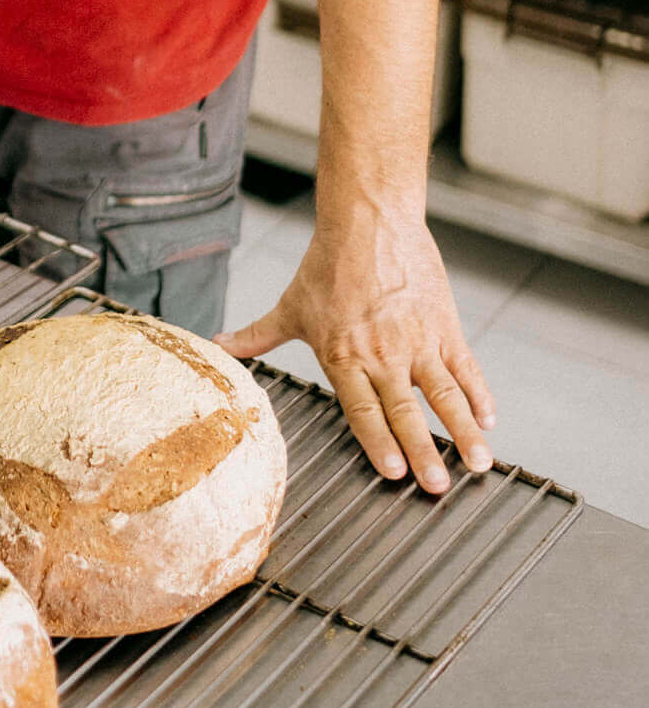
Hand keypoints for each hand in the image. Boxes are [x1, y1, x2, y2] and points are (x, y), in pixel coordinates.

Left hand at [215, 214, 495, 494]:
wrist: (368, 220)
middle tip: (439, 487)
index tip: (395, 474)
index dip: (380, 444)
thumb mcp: (290, 306)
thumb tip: (218, 345)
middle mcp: (382, 353)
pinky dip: (480, 393)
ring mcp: (417, 339)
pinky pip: (465, 365)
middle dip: (425, 453)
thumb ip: (257, 335)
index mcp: (342, 355)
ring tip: (478, 464)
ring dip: (463, 432)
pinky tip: (489, 418)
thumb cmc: (327, 264)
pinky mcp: (443, 323)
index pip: (363, 411)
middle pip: (406, 413)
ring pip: (444, 395)